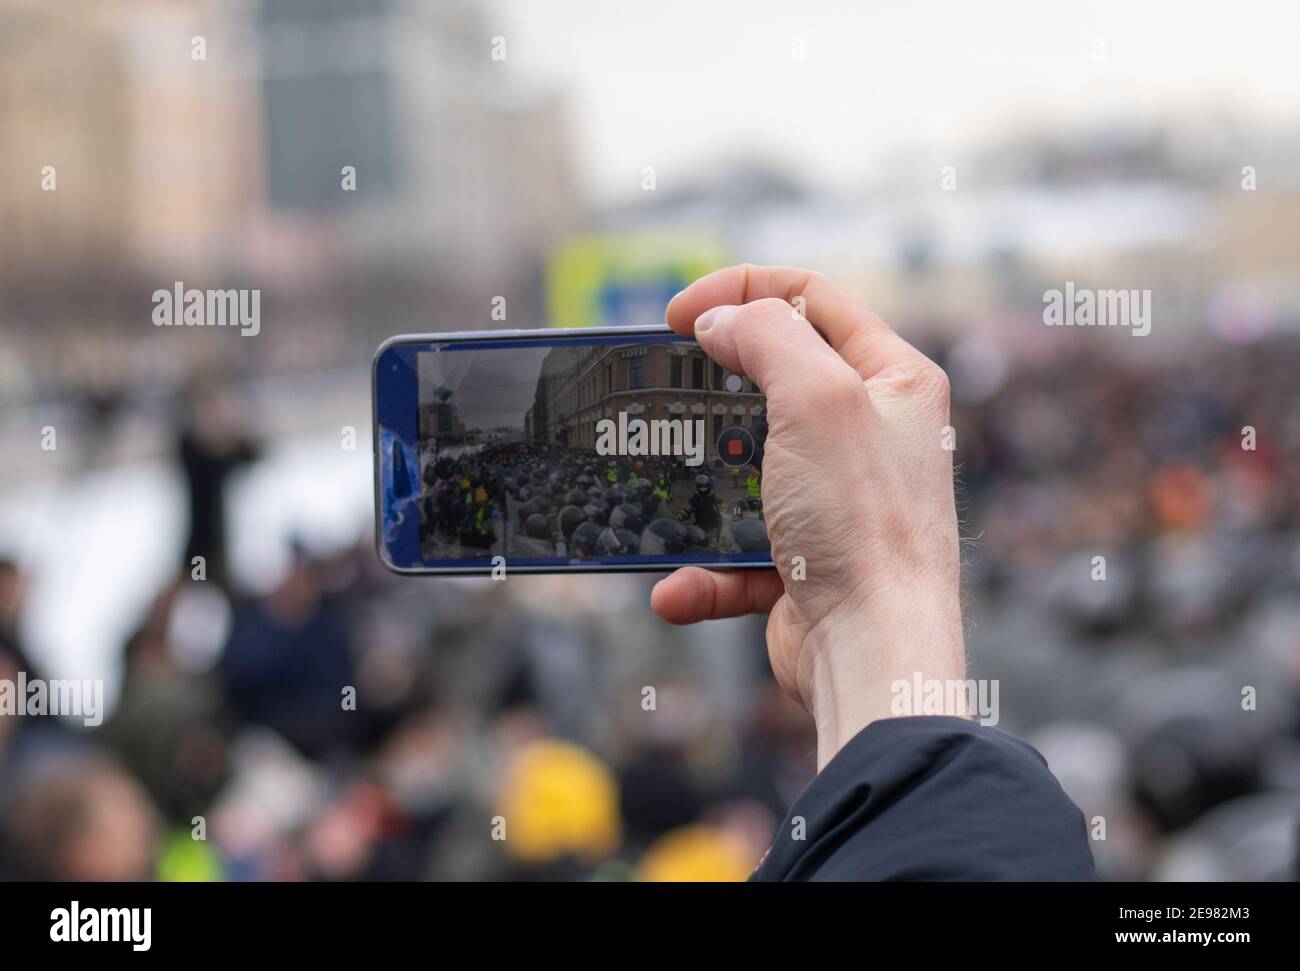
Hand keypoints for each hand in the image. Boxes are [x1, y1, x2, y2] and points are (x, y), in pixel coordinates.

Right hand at [652, 265, 965, 768]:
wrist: (874, 653)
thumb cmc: (863, 524)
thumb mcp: (818, 399)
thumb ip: (767, 337)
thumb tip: (720, 321)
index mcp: (894, 379)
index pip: (812, 299)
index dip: (739, 291)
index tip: (675, 315)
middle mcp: (873, 434)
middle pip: (774, 380)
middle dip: (710, 387)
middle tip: (662, 390)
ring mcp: (838, 500)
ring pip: (747, 467)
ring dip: (698, 483)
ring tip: (664, 489)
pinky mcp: (808, 560)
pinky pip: (739, 551)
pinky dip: (704, 569)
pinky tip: (678, 587)